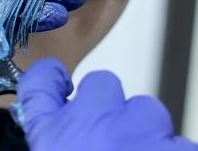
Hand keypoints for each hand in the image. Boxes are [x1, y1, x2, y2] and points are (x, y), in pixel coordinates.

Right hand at [16, 58, 197, 150]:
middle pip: (102, 85)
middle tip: (108, 137)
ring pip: (146, 110)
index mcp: (53, 132)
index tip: (58, 82)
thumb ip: (49, 133)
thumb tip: (52, 118)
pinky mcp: (176, 148)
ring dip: (144, 131)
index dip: (50, 77)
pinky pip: (178, 141)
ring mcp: (138, 132)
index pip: (41, 82)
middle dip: (107, 106)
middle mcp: (92, 123)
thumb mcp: (47, 150)